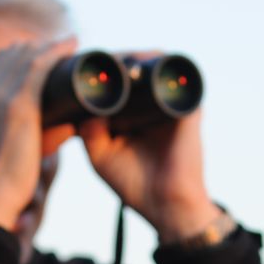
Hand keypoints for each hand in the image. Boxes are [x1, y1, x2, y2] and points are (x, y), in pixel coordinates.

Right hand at [0, 37, 77, 231]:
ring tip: (72, 45)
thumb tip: (64, 127)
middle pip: (14, 53)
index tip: (45, 55)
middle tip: (65, 48)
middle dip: (40, 47)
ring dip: (52, 47)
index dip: (24, 54)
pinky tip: (72, 47)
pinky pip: (40, 66)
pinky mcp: (18, 104)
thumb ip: (20, 130)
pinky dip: (57, 52)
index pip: (0, 62)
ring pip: (28, 55)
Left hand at [78, 68, 220, 241]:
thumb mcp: (100, 153)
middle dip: (112, 61)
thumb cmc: (134, 184)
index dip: (99, 73)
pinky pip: (172, 75)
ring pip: (152, 65)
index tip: (75, 67)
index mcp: (135, 114)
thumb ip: (88, 127)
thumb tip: (79, 100)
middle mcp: (154, 104)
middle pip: (134, 68)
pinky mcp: (188, 106)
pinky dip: (153, 66)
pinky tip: (132, 66)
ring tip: (109, 61)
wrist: (166, 205)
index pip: (118, 82)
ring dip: (131, 58)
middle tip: (88, 58)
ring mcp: (172, 103)